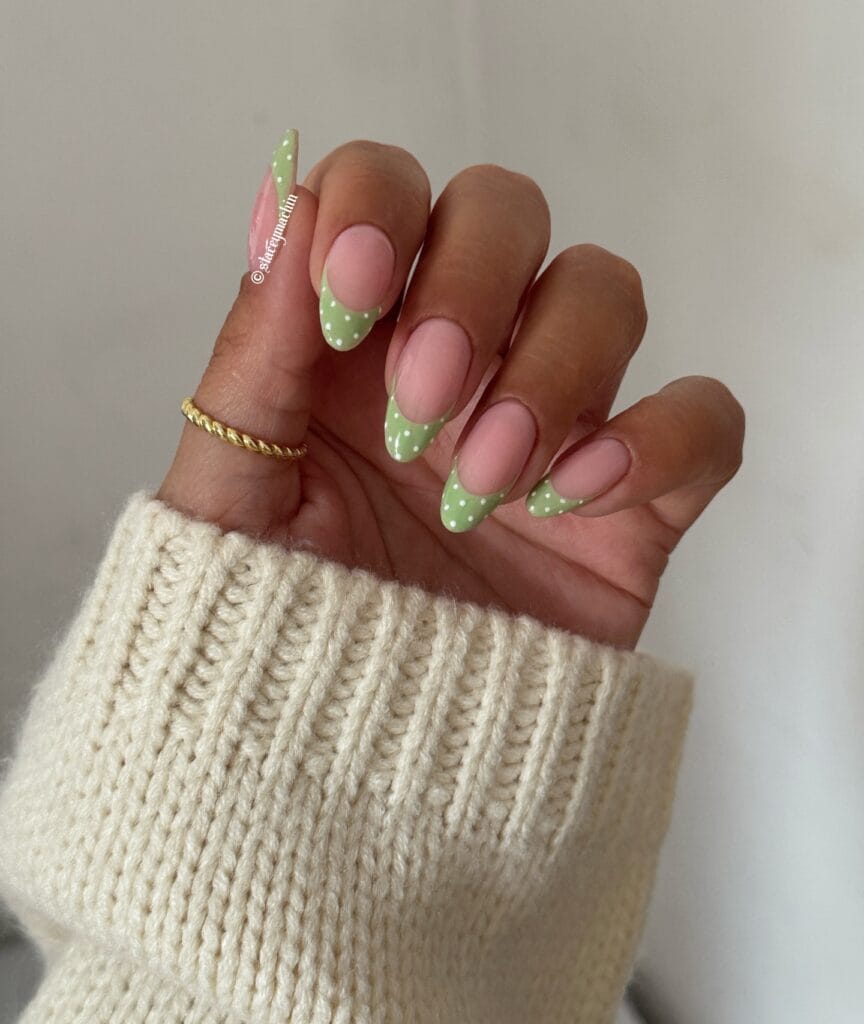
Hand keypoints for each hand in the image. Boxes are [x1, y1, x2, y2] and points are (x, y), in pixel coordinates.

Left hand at [158, 136, 743, 648]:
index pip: (384, 188)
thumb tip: (282, 213)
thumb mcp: (226, 496)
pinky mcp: (628, 504)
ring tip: (485, 483)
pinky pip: (704, 420)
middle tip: (423, 405)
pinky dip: (662, 436)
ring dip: (551, 370)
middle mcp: (455, 358)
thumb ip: (250, 359)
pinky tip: (580, 494)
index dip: (377, 206)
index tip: (349, 299)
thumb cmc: (268, 631)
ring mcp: (550, 423)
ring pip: (605, 292)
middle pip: (508, 213)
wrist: (349, 764)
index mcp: (351, 342)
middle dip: (471, 287)